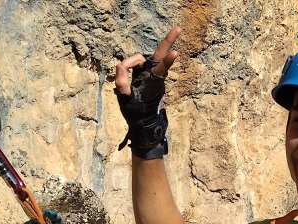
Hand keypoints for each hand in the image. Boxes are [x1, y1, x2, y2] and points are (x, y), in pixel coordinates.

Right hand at [115, 27, 180, 158]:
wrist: (143, 122)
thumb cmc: (136, 112)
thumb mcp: (125, 100)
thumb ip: (122, 82)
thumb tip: (119, 65)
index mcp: (153, 82)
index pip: (160, 67)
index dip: (167, 60)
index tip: (175, 52)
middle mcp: (154, 75)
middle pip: (159, 54)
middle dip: (168, 41)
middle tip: (178, 28)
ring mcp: (151, 73)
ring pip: (142, 58)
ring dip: (132, 62)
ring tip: (122, 70)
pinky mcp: (146, 74)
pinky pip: (139, 63)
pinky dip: (132, 64)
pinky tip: (125, 69)